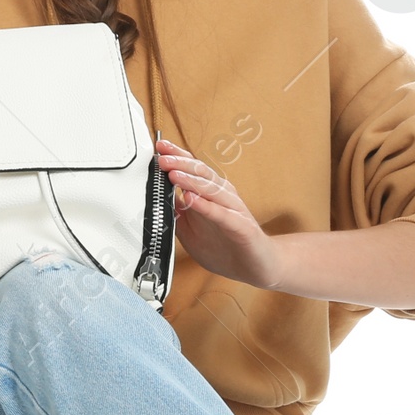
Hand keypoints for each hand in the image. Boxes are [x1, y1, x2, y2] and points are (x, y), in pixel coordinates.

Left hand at [154, 137, 279, 287]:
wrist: (257, 266)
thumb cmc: (227, 245)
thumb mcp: (191, 230)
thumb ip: (176, 214)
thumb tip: (157, 199)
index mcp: (212, 193)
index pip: (194, 169)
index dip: (178, 156)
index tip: (160, 148)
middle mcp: (224, 196)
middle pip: (202, 173)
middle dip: (181, 164)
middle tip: (162, 158)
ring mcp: (234, 210)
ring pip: (211, 189)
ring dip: (191, 180)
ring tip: (173, 174)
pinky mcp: (241, 227)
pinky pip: (222, 214)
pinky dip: (205, 206)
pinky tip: (191, 199)